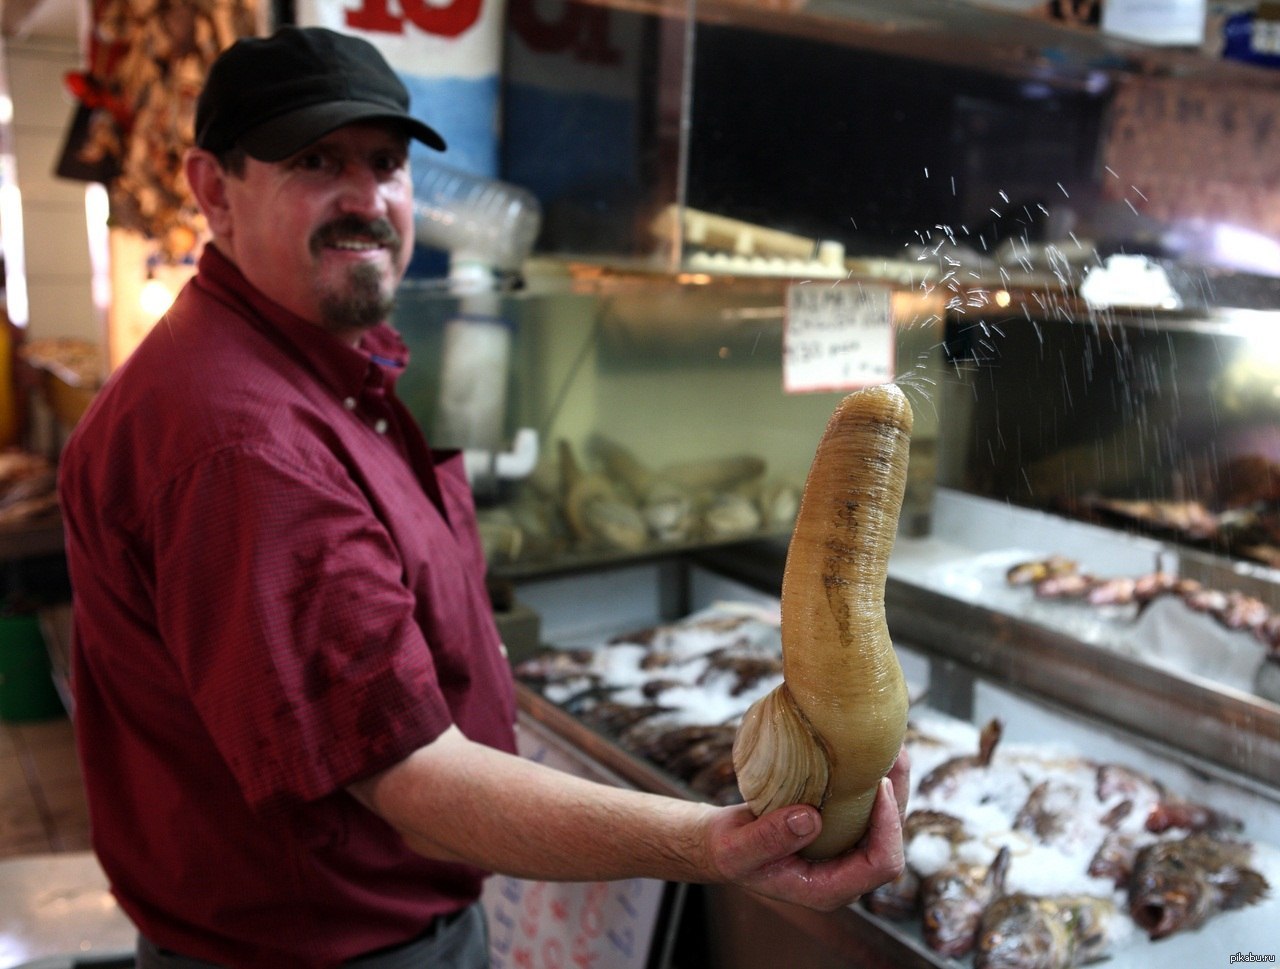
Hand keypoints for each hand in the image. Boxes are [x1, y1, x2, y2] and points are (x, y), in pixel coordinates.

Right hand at [705, 745, 909, 911]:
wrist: (724, 844)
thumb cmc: (728, 851)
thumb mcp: (737, 848)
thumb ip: (768, 840)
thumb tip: (812, 818)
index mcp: (827, 889)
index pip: (880, 865)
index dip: (888, 827)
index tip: (878, 785)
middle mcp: (844, 873)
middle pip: (892, 841)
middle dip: (899, 797)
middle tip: (896, 752)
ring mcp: (844, 853)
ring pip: (885, 823)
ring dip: (893, 785)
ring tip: (892, 744)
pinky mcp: (840, 832)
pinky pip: (868, 809)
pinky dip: (874, 781)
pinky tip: (870, 752)